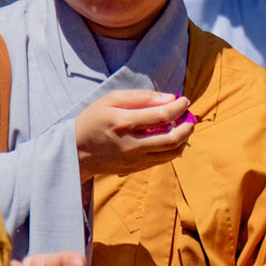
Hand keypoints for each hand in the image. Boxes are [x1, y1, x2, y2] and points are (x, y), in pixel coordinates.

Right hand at [75, 89, 194, 181]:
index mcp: (122, 122)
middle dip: (188, 126)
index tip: (185, 100)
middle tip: (190, 117)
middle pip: (172, 138)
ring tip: (185, 127)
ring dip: (184, 139)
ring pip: (171, 152)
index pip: (162, 115)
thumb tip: (170, 98)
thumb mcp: (111, 100)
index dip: (179, 107)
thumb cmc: (94, 120)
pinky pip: (163, 160)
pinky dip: (174, 149)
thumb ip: (141, 97)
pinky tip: (174, 140)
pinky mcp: (136, 169)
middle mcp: (130, 144)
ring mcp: (134, 159)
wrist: (75, 151)